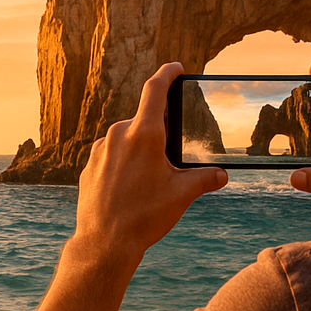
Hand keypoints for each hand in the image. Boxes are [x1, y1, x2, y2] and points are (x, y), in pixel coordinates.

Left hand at [71, 62, 227, 276]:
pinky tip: (131, 189)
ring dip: (140, 150)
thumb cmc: (144, 216)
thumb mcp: (182, 195)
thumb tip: (221, 174)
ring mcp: (100, 150)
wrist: (104, 243)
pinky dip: (124, 164)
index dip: (167, 74)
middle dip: (159, 132)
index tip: (175, 68)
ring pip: (126, 140)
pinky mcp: (89, 166)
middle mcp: (118, 134)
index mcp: (144, 134)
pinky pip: (111, 156)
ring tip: (151, 180)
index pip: (155, 90)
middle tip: (172, 155)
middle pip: (144, 121)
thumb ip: (204, 179)